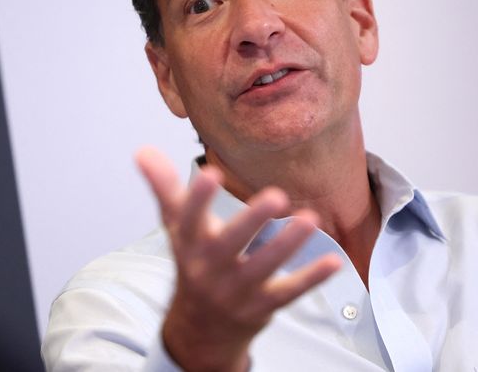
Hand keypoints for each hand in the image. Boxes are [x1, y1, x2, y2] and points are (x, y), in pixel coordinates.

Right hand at [135, 147, 341, 371]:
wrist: (200, 327)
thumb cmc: (193, 263)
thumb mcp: (176, 227)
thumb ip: (164, 187)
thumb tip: (143, 150)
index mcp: (188, 244)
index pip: (189, 219)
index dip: (198, 199)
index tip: (210, 173)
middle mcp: (209, 268)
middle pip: (229, 245)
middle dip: (251, 222)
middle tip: (276, 196)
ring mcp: (236, 290)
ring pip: (263, 267)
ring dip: (286, 245)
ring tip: (309, 219)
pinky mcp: (262, 307)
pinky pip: (288, 293)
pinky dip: (311, 278)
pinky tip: (333, 261)